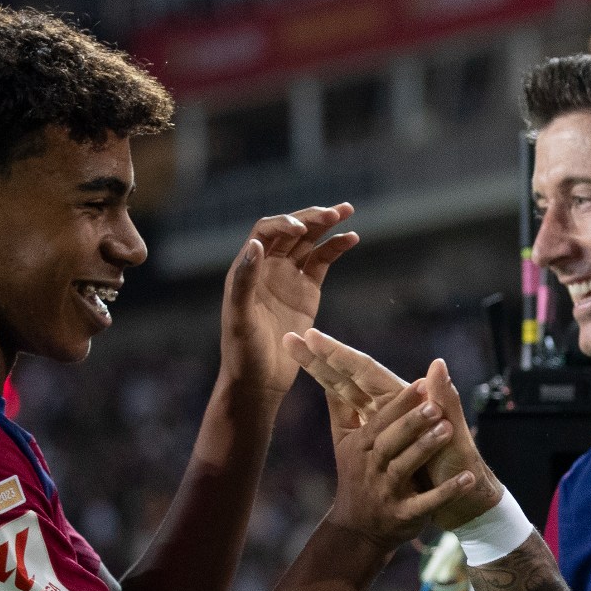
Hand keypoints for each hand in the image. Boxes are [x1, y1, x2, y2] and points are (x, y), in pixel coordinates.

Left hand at [220, 204, 359, 395]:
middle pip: (291, 230)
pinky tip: (351, 238)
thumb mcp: (239, 318)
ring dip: (327, 226)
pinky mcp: (307, 291)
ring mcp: (288, 277)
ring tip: (348, 212)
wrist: (260, 380)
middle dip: (312, 217)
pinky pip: (322, 262)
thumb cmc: (242, 351)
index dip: (284, 223)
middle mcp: (267, 267)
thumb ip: (244, 281)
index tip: (302, 228)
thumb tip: (256, 245)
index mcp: (247, 268)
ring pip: (309, 242)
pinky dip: (336, 248)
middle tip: (335, 211)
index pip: (266, 232)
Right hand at [286, 329, 500, 528]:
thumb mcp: (344, 444)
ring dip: (426, 449)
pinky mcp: (403, 515)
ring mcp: (387, 492)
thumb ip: (341, 411)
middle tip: (435, 404)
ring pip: (405, 468)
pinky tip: (469, 478)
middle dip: (411, 422)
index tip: (422, 383)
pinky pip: (427, 503)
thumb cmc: (356, 477)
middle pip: (390, 442)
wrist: (357, 529)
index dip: (400, 403)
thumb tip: (329, 377)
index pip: (380, 420)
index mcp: (361, 446)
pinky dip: (447, 492)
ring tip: (449, 429)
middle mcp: (372, 467)